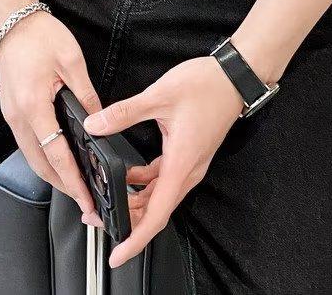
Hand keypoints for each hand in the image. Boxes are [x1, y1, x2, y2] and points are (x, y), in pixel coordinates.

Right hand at [0, 9, 103, 222]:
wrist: (12, 21)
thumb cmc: (40, 35)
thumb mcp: (72, 61)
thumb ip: (86, 93)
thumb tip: (98, 119)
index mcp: (33, 105)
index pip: (55, 154)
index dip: (71, 179)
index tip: (84, 196)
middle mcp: (17, 116)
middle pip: (39, 164)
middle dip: (62, 185)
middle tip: (83, 199)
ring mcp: (11, 114)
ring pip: (31, 156)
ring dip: (51, 173)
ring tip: (74, 183)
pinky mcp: (10, 110)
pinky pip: (27, 142)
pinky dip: (42, 156)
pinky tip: (57, 158)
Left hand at [83, 55, 245, 267]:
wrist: (235, 76)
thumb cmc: (207, 85)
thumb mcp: (160, 95)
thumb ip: (125, 112)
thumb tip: (96, 125)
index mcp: (181, 162)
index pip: (156, 214)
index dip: (135, 239)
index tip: (118, 255)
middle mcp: (188, 170)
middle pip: (156, 210)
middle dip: (127, 221)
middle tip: (99, 220)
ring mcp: (190, 164)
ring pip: (159, 196)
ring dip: (135, 203)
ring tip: (109, 198)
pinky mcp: (189, 155)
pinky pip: (164, 180)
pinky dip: (144, 183)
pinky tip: (128, 175)